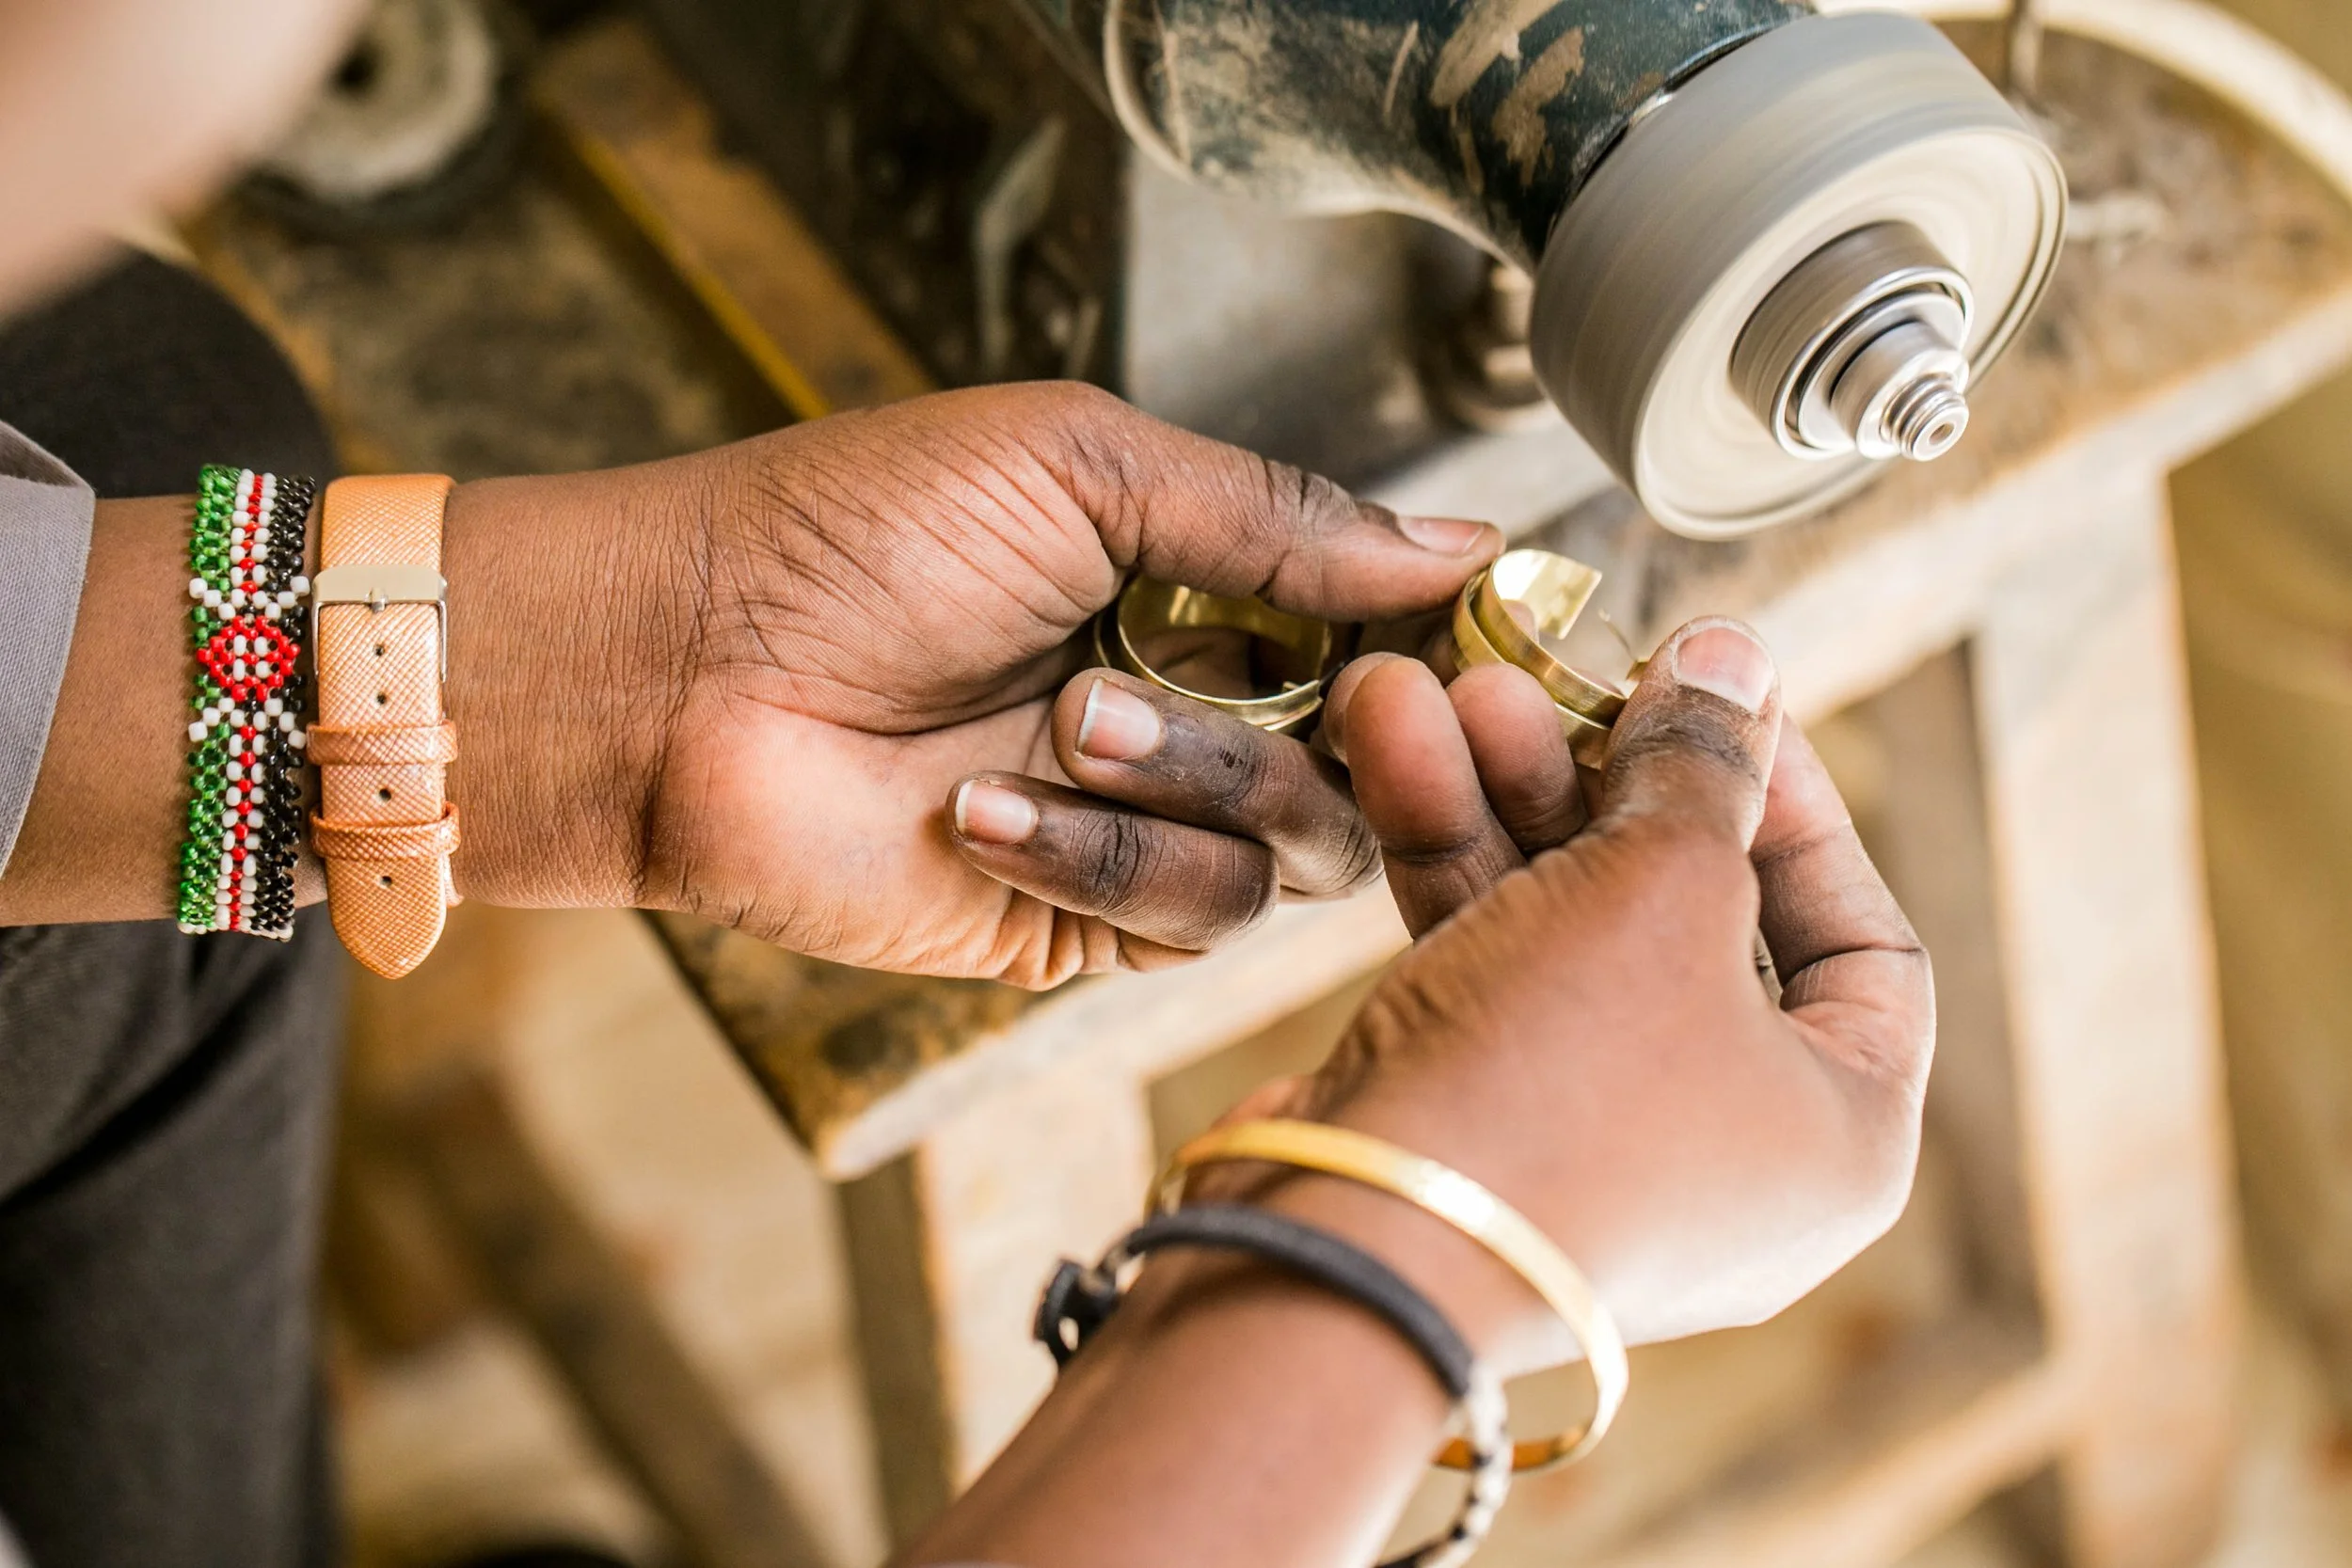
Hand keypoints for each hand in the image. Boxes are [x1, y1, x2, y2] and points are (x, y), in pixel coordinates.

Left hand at [439, 383, 1498, 982]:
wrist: (686, 671)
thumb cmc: (857, 535)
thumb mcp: (1082, 469)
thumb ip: (1279, 520)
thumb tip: (1471, 543)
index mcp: (1205, 588)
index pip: (1388, 634)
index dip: (1446, 650)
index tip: (1477, 648)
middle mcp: (1196, 711)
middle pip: (1378, 759)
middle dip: (1351, 727)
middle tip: (1331, 697)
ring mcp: (1143, 826)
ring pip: (1299, 849)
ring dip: (1196, 780)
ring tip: (1066, 719)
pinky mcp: (1082, 929)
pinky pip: (1187, 923)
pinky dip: (1103, 861)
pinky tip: (984, 805)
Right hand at [1224, 619, 1933, 1369]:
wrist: (1354, 1256)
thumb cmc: (1562, 1087)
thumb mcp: (1664, 891)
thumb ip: (1701, 764)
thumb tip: (1734, 656)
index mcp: (1843, 1136)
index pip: (1863, 942)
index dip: (1798, 805)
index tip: (1717, 702)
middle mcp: (1728, 1154)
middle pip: (1692, 921)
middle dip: (1606, 780)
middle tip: (1553, 674)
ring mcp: (1593, 1147)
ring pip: (1567, 932)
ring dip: (1504, 796)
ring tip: (1433, 684)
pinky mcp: (1473, 1129)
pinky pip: (1487, 971)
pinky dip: (1447, 861)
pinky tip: (1393, 742)